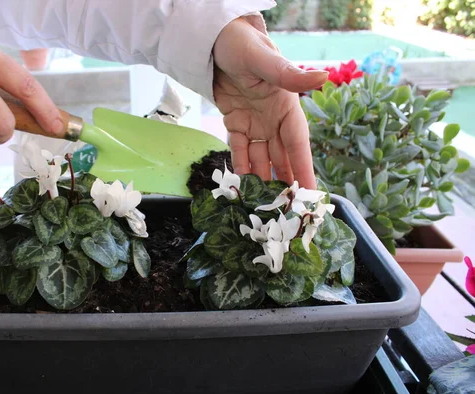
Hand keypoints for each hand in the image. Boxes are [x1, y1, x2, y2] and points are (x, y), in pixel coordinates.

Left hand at [213, 17, 327, 188]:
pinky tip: (240, 186)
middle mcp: (273, 119)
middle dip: (285, 182)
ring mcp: (255, 123)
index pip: (298, 144)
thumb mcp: (265, 60)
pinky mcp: (235, 123)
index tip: (311, 193)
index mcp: (287, 106)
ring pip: (261, 158)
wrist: (215, 41)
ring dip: (262, 179)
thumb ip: (290, 74)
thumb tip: (322, 77)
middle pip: (282, 157)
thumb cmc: (243, 44)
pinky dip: (240, 166)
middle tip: (287, 209)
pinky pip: (239, 150)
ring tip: (263, 205)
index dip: (304, 169)